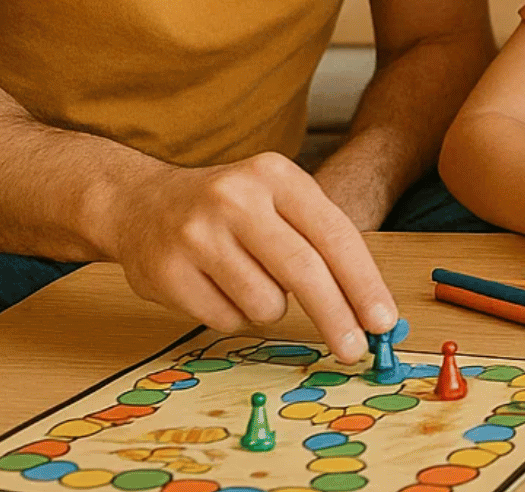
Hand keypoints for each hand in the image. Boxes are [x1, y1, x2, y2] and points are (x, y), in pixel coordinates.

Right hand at [99, 151, 397, 364]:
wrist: (140, 203)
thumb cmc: (231, 210)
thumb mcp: (279, 201)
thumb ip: (322, 242)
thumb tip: (371, 310)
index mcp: (275, 175)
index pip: (334, 234)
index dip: (363, 283)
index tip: (383, 321)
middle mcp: (235, 198)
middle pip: (304, 270)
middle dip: (337, 316)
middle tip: (356, 349)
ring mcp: (196, 234)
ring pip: (266, 303)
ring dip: (271, 308)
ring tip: (248, 280)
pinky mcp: (166, 271)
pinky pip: (226, 319)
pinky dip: (234, 315)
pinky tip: (215, 287)